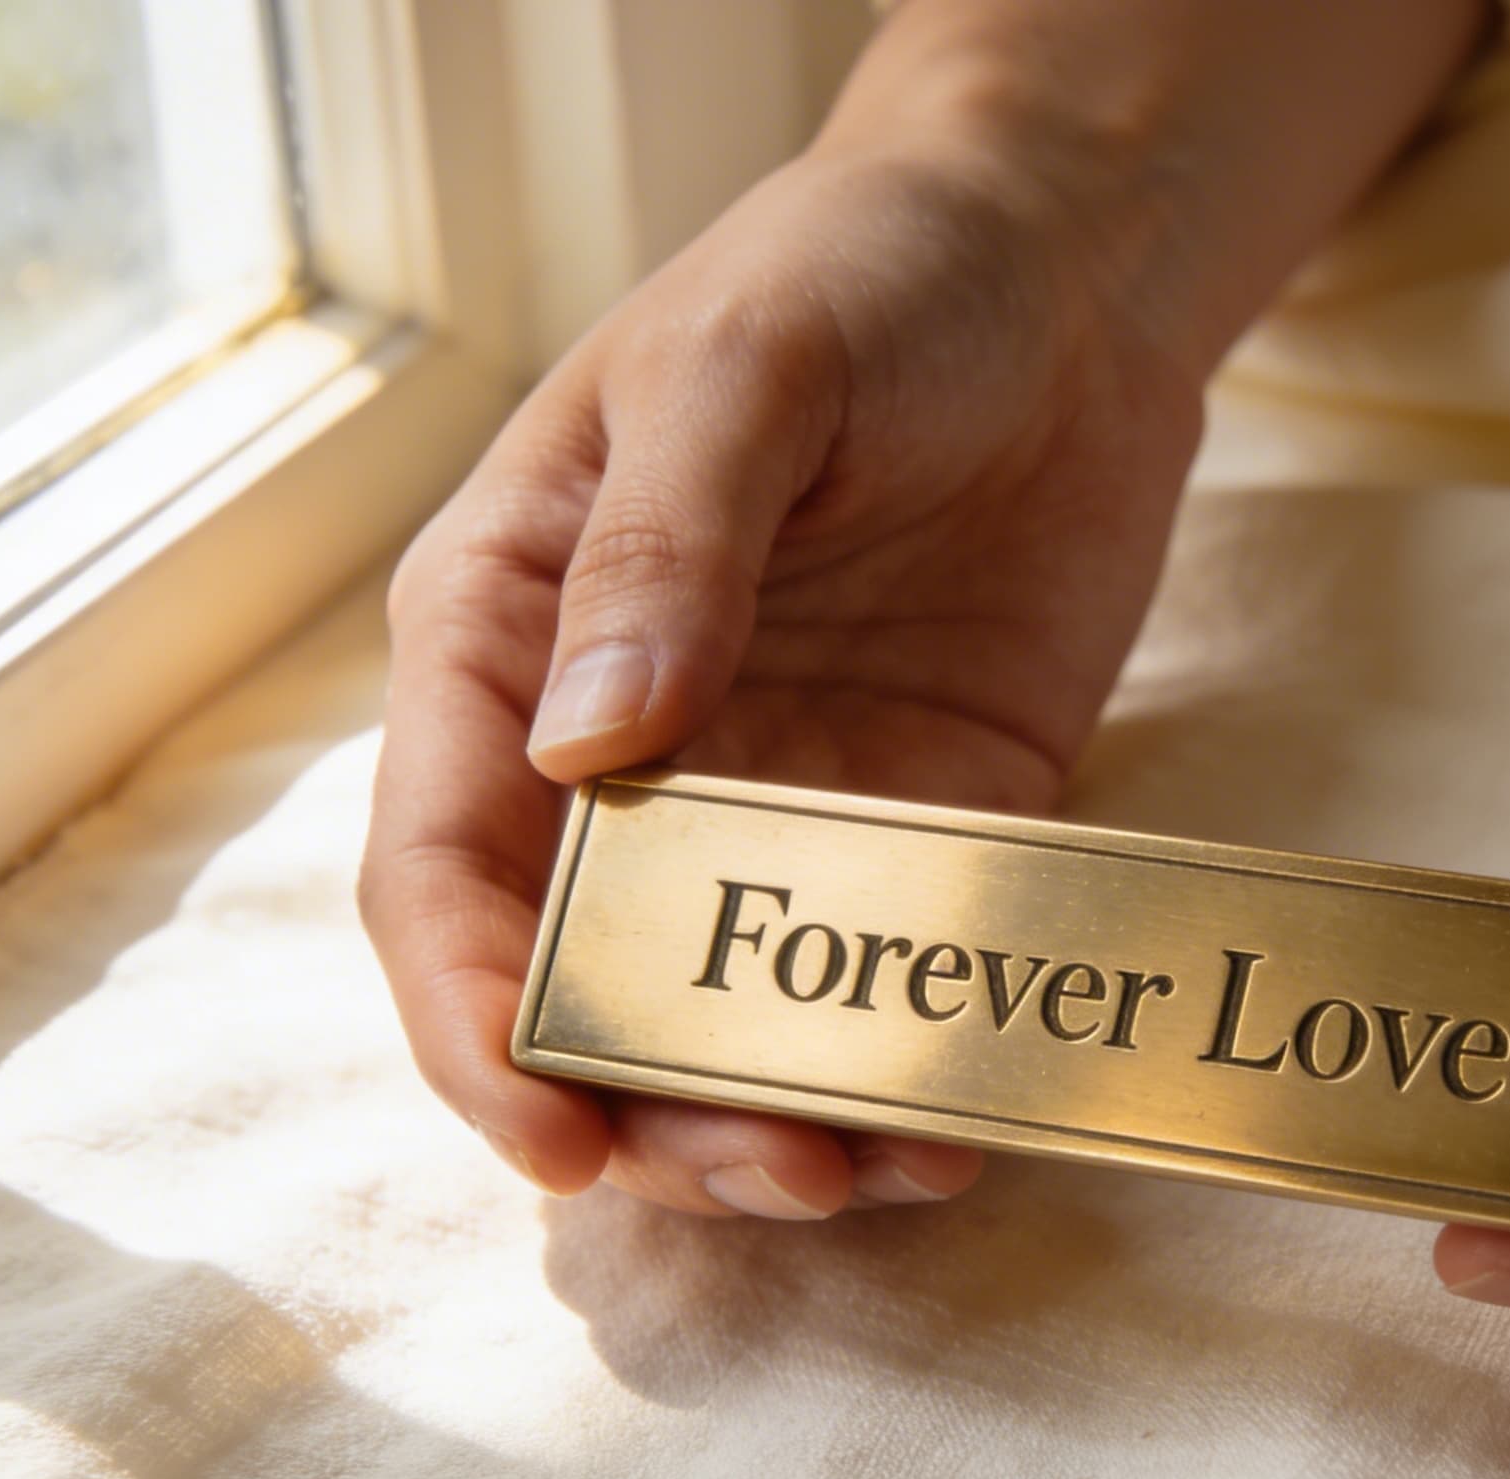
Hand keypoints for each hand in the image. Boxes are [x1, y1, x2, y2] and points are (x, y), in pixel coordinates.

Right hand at [361, 141, 1206, 1214]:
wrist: (1065, 273)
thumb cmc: (861, 276)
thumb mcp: (742, 372)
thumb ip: (664, 555)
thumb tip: (591, 751)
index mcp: (509, 636)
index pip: (444, 871)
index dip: (477, 1018)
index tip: (551, 1132)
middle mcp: (626, 752)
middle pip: (585, 988)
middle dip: (653, 1110)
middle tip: (773, 1176)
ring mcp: (779, 798)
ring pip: (734, 1019)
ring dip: (782, 1118)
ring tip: (867, 1174)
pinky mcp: (928, 817)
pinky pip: (896, 974)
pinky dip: (914, 1063)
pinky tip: (961, 1118)